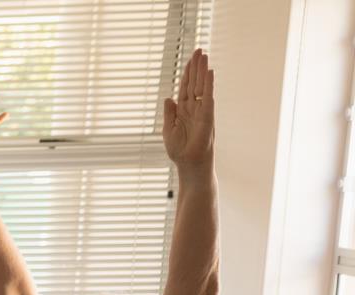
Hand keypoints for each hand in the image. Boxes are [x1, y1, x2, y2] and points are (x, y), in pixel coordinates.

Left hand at [162, 49, 213, 169]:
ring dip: (202, 70)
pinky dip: (208, 84)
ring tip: (203, 55)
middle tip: (199, 50)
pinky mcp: (207, 115)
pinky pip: (208, 96)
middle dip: (196, 66)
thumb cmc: (179, 150)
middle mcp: (193, 107)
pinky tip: (209, 72)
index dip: (186, 74)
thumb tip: (168, 97)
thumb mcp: (168, 129)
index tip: (190, 59)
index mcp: (182, 110)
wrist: (188, 163)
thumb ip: (169, 113)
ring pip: (201, 86)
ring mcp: (201, 110)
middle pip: (194, 82)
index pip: (185, 87)